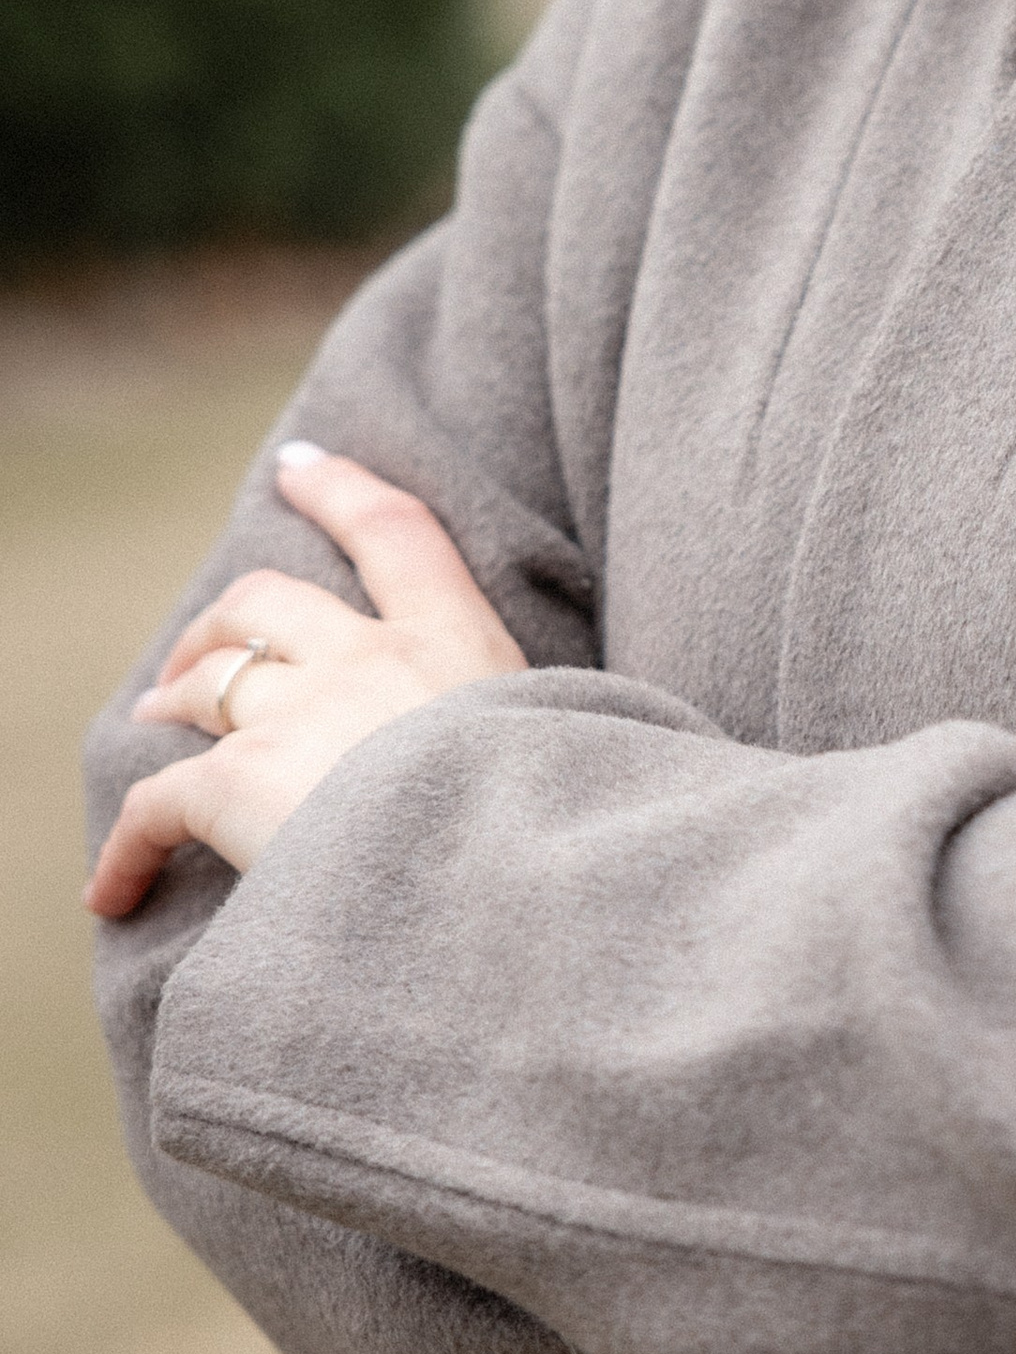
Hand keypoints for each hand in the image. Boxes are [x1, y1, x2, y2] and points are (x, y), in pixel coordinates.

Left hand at [85, 446, 527, 919]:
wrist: (507, 882)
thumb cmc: (551, 825)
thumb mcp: (564, 745)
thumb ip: (532, 726)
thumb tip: (547, 754)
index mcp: (459, 644)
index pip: (396, 532)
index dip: (341, 489)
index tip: (299, 465)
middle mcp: (373, 659)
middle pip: (269, 600)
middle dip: (224, 617)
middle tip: (201, 649)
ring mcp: (302, 714)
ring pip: (208, 682)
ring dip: (177, 695)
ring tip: (157, 718)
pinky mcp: (241, 782)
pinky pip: (155, 803)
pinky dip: (128, 846)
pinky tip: (114, 888)